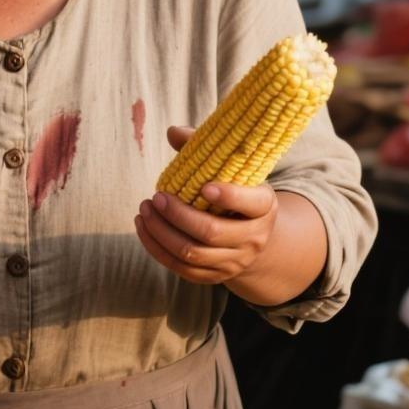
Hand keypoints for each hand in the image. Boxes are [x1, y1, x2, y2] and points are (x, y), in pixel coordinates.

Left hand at [135, 126, 278, 286]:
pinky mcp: (216, 276)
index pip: (253, 202)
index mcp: (264, 206)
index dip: (229, 195)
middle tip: (155, 197)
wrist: (253, 234)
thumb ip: (203, 147)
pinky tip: (144, 228)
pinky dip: (158, 250)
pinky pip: (183, 269)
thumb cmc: (235, 190)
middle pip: (211, 232)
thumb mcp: (231, 170)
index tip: (204, 186)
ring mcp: (236, 261)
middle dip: (178, 215)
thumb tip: (172, 131)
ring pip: (192, 253)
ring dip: (161, 233)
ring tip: (144, 210)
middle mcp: (254, 237)